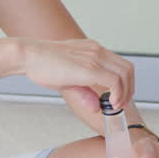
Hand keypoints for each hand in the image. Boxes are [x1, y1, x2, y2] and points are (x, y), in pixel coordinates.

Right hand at [19, 38, 133, 109]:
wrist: (29, 55)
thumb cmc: (43, 65)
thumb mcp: (68, 80)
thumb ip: (85, 92)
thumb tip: (97, 108)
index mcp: (93, 49)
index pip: (121, 64)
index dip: (126, 82)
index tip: (121, 97)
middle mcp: (97, 51)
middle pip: (127, 68)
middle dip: (130, 89)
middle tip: (121, 104)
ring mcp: (94, 57)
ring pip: (124, 74)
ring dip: (125, 92)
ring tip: (115, 106)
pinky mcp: (89, 68)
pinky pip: (114, 81)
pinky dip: (117, 93)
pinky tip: (110, 103)